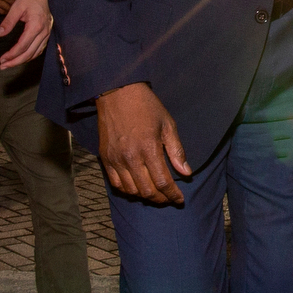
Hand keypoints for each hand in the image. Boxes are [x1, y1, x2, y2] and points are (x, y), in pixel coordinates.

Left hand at [0, 0, 51, 68]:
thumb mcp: (16, 8)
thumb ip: (8, 22)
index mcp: (36, 26)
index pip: (23, 46)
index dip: (12, 55)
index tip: (2, 59)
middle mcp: (44, 32)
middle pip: (29, 53)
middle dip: (15, 61)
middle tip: (3, 66)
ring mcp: (47, 34)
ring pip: (35, 53)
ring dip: (22, 61)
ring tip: (10, 64)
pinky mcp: (47, 34)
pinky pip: (40, 49)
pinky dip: (30, 56)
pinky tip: (22, 58)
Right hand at [95, 83, 190, 204]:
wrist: (118, 93)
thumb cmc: (147, 107)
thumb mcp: (167, 124)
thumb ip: (176, 151)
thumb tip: (186, 173)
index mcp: (149, 149)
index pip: (163, 182)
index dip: (173, 195)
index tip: (180, 199)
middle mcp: (131, 158)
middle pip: (147, 191)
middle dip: (162, 199)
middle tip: (169, 198)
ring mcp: (116, 159)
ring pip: (131, 191)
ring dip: (145, 196)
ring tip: (155, 194)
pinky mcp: (105, 158)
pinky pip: (116, 183)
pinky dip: (128, 190)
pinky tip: (137, 188)